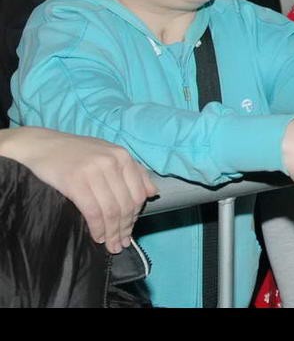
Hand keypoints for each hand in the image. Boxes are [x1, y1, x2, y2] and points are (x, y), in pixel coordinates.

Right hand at [0, 127, 157, 253]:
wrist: (43, 145)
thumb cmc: (77, 152)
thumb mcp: (109, 155)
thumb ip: (133, 171)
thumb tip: (153, 193)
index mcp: (123, 157)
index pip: (138, 193)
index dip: (135, 216)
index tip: (130, 230)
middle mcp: (112, 162)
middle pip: (125, 204)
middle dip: (125, 228)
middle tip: (121, 244)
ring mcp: (94, 171)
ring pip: (111, 210)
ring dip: (112, 232)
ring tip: (111, 245)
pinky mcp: (75, 181)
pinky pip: (93, 211)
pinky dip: (97, 228)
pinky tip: (97, 237)